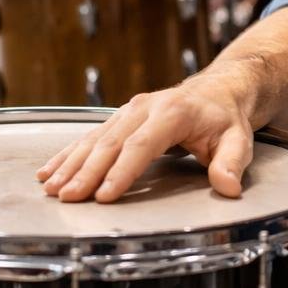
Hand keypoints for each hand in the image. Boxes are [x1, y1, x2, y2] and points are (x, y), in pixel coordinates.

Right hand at [35, 75, 255, 202]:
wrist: (217, 90)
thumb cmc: (226, 119)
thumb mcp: (238, 140)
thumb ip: (232, 164)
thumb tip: (229, 187)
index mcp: (173, 112)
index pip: (143, 145)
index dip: (122, 171)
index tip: (105, 195)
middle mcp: (145, 107)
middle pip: (111, 142)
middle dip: (87, 172)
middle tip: (69, 197)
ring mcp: (129, 110)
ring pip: (95, 139)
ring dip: (71, 164)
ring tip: (52, 188)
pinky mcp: (119, 117)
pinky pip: (90, 136)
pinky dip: (68, 154)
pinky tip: (49, 170)